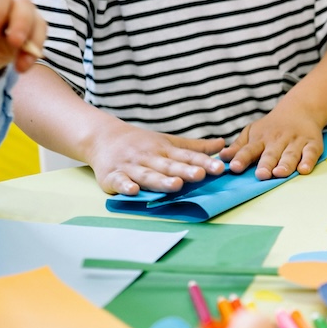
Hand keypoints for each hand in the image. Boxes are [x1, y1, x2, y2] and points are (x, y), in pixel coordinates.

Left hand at [0, 0, 46, 76]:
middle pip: (23, 4)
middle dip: (20, 24)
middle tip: (14, 43)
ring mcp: (24, 11)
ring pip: (37, 21)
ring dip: (31, 42)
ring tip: (19, 64)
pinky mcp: (34, 28)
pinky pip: (40, 38)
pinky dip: (33, 54)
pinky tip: (22, 66)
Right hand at [87, 120, 224, 195]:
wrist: (102, 137)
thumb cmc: (142, 143)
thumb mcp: (170, 142)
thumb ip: (196, 148)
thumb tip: (223, 144)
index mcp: (165, 150)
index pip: (187, 157)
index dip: (204, 162)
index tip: (219, 168)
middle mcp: (149, 157)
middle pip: (169, 166)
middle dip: (185, 171)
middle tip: (201, 175)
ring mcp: (131, 166)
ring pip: (148, 175)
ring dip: (161, 181)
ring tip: (176, 185)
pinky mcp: (112, 175)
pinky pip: (119, 181)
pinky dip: (125, 186)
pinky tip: (133, 190)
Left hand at [220, 103, 324, 178]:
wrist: (300, 109)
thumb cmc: (271, 127)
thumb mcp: (252, 132)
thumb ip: (239, 147)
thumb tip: (221, 157)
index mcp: (260, 139)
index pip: (249, 149)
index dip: (242, 158)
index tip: (235, 167)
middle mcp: (278, 140)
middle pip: (271, 154)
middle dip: (266, 164)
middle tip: (261, 175)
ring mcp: (296, 142)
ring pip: (290, 154)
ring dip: (285, 164)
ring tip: (279, 173)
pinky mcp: (312, 144)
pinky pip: (311, 153)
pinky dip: (308, 161)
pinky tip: (304, 169)